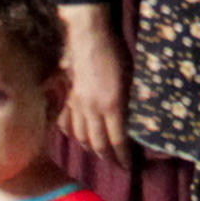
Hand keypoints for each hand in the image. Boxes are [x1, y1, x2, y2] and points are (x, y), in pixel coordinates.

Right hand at [59, 4, 130, 164]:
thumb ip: (131, 102)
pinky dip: (71, 134)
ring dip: (90, 148)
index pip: (118, 141)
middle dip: (108, 158)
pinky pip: (65, 123)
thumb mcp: (131, 78)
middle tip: (116, 164)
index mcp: (112, 106)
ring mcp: (76, 104)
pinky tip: (77, 136)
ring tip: (99, 153)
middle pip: (98, 144)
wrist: (88, 34)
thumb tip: (134, 121)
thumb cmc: (115, 52)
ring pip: (80, 136)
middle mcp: (92, 110)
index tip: (129, 166)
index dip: (123, 157)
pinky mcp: (65, 96)